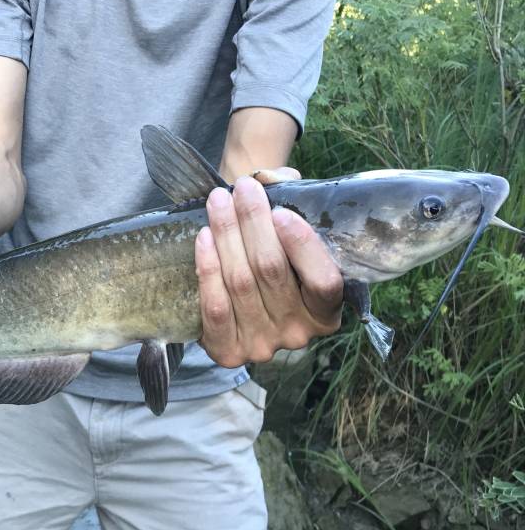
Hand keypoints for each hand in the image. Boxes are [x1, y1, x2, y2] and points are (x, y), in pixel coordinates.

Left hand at [195, 170, 342, 366]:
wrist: (242, 291)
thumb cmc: (275, 256)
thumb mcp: (296, 237)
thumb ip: (295, 205)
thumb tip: (273, 179)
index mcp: (326, 312)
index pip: (324, 283)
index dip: (302, 247)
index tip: (281, 212)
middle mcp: (298, 333)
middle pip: (272, 272)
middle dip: (253, 223)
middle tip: (241, 189)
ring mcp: (262, 345)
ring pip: (240, 283)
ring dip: (226, 235)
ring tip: (218, 201)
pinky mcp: (228, 350)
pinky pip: (215, 306)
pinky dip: (208, 268)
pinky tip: (203, 237)